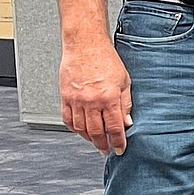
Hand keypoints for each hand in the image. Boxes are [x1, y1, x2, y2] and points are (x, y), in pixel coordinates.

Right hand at [60, 36, 131, 153]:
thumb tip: (128, 122)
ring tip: (95, 141)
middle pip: (97, 132)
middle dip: (103, 144)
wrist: (85, 45)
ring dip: (89, 139)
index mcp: (109, 97)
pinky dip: (74, 128)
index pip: (115, 128)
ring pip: (81, 129)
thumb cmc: (105, 59)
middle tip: (107, 149)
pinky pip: (67, 119)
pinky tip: (81, 130)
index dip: (118, 142)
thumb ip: (126, 103)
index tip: (120, 149)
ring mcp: (76, 100)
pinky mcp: (65, 97)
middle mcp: (91, 101)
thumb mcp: (124, 81)